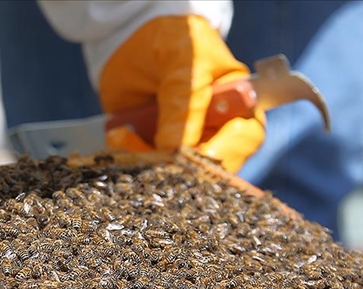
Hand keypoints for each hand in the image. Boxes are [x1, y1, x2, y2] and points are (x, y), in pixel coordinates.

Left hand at [99, 15, 264, 172]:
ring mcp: (187, 145)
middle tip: (151, 151)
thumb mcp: (182, 60)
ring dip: (146, 159)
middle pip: (210, 168)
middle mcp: (219, 132)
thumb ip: (184, 100)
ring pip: (174, 172)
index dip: (220, 151)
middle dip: (177, 163)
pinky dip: (129, 154)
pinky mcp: (156, 151)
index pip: (244, 138)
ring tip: (123, 134)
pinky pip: (145, 167)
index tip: (185, 152)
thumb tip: (176, 148)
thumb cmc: (176, 42)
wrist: (135, 42)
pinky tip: (118, 135)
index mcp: (241, 105)